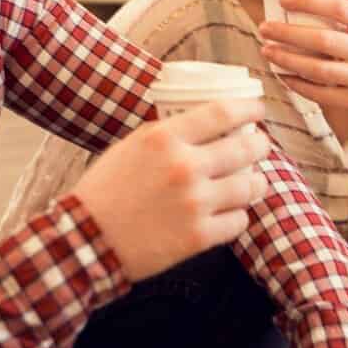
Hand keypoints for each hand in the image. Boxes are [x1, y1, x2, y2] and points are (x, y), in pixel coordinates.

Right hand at [73, 98, 268, 280]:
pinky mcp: (199, 236)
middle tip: (261, 146)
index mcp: (164, 138)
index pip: (223, 113)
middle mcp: (185, 167)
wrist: (86, 239)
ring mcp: (195, 203)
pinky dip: (237, 216)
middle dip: (261, 145)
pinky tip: (228, 213)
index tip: (258, 110)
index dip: (248, 108)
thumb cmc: (105, 189)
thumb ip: (167, 135)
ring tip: (250, 182)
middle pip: (246, 148)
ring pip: (250, 187)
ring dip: (254, 182)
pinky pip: (239, 221)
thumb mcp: (132, 146)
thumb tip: (205, 126)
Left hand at [259, 0, 347, 125]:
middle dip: (288, 33)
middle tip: (265, 28)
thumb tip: (301, 7)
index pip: (339, 8)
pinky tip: (283, 74)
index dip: (309, 1)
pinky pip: (321, 93)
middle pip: (322, 40)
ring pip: (318, 69)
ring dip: (287, 59)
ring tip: (267, 50)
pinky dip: (298, 84)